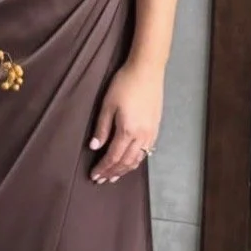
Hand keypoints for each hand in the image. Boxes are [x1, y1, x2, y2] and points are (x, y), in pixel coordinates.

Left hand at [89, 59, 162, 183]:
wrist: (147, 71)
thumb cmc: (124, 84)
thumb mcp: (107, 105)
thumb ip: (101, 128)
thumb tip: (94, 147)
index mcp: (127, 131)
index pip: (113, 157)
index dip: (103, 168)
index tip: (94, 176)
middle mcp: (142, 136)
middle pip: (126, 162)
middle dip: (113, 172)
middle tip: (101, 180)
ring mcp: (151, 133)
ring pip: (138, 159)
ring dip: (125, 169)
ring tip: (114, 176)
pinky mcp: (156, 128)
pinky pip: (146, 152)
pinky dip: (136, 160)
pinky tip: (130, 162)